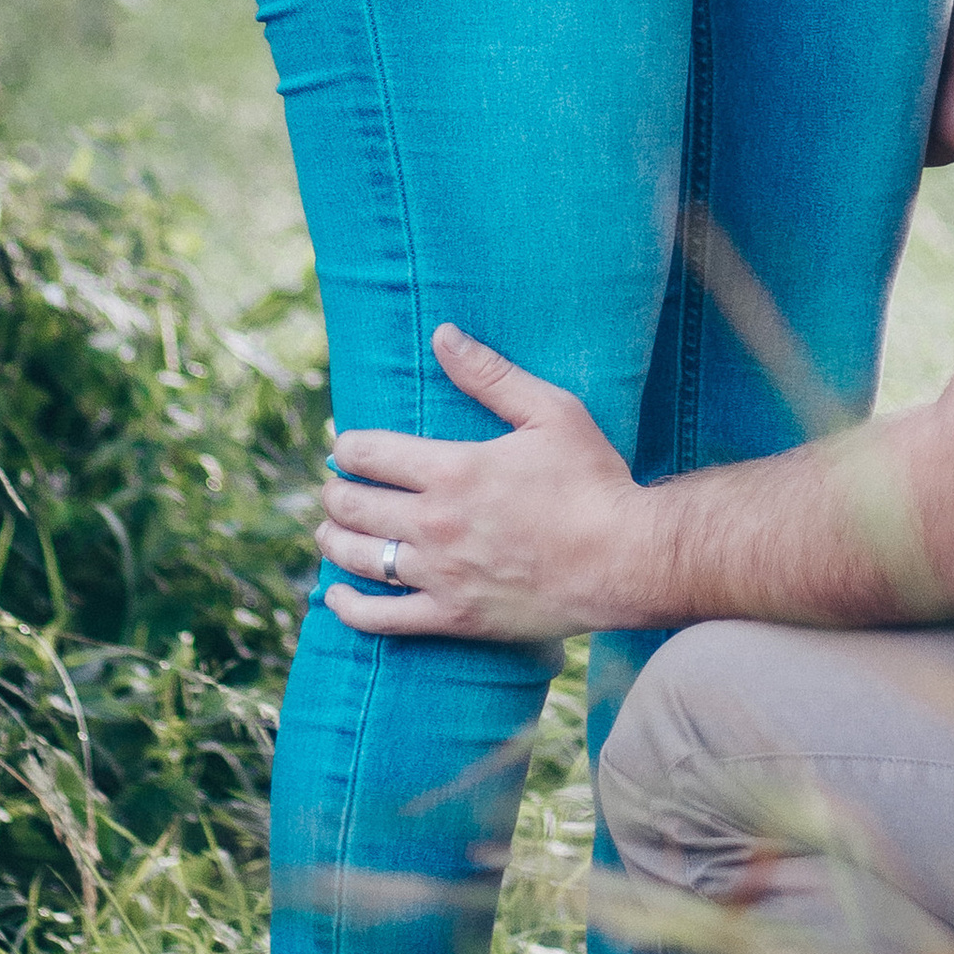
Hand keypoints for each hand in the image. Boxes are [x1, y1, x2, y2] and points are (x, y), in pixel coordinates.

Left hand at [316, 326, 636, 645]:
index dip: (347, 447)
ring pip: (359, 558)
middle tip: (335, 487)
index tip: (345, 447)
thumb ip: (491, 375)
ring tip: (329, 531)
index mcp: (453, 469)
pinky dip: (350, 607)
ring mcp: (440, 574)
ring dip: (333, 541)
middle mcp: (435, 523)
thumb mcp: (550, 411)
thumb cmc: (592, 480)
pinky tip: (336, 596)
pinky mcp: (453, 617)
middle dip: (335, 491)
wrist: (625, 559)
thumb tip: (443, 335)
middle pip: (354, 506)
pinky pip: (382, 618)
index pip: (369, 453)